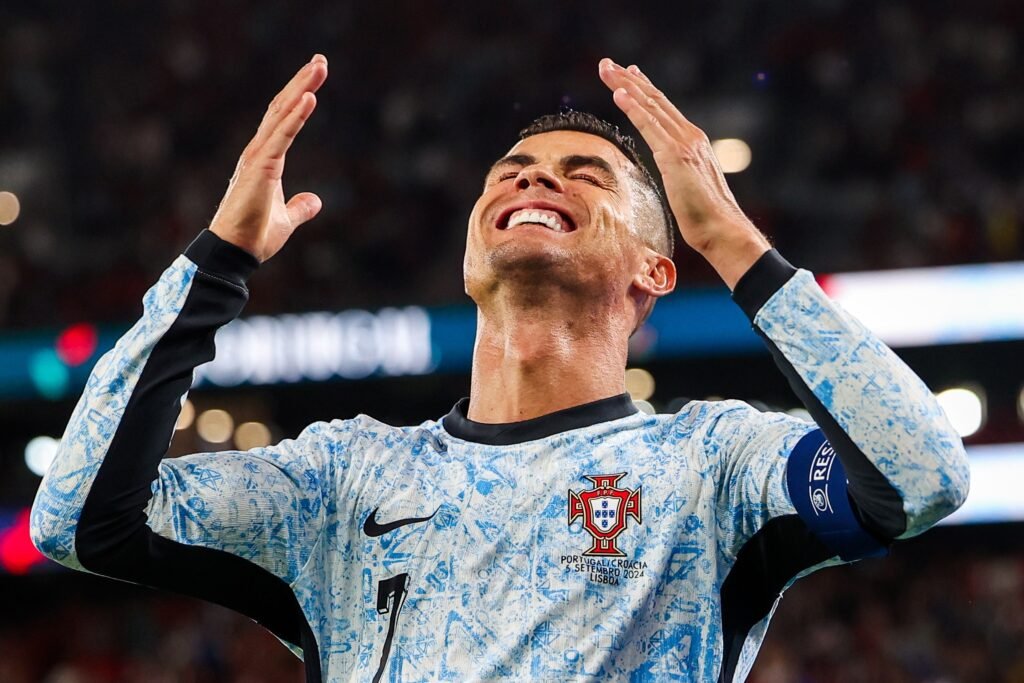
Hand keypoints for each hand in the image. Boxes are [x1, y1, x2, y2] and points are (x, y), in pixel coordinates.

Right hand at [209, 55, 327, 261]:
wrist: (236, 253)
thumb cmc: (255, 236)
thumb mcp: (287, 219)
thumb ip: (299, 207)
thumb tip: (315, 201)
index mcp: (265, 159)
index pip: (283, 120)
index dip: (298, 97)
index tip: (314, 77)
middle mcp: (259, 152)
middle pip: (282, 108)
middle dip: (301, 82)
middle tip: (321, 60)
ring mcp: (258, 157)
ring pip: (282, 115)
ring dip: (301, 89)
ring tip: (318, 67)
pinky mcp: (261, 167)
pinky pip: (282, 136)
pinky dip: (296, 116)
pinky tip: (309, 97)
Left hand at [598, 58, 769, 287]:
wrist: (721, 228)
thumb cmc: (704, 216)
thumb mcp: (687, 187)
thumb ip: (677, 172)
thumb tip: (668, 173)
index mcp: (693, 142)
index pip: (664, 110)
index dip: (644, 90)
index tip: (628, 74)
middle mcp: (690, 136)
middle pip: (654, 101)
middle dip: (628, 80)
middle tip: (606, 64)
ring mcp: (684, 144)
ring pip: (650, 107)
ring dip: (625, 85)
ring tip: (606, 69)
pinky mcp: (676, 156)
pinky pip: (650, 126)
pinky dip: (635, 108)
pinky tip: (620, 94)